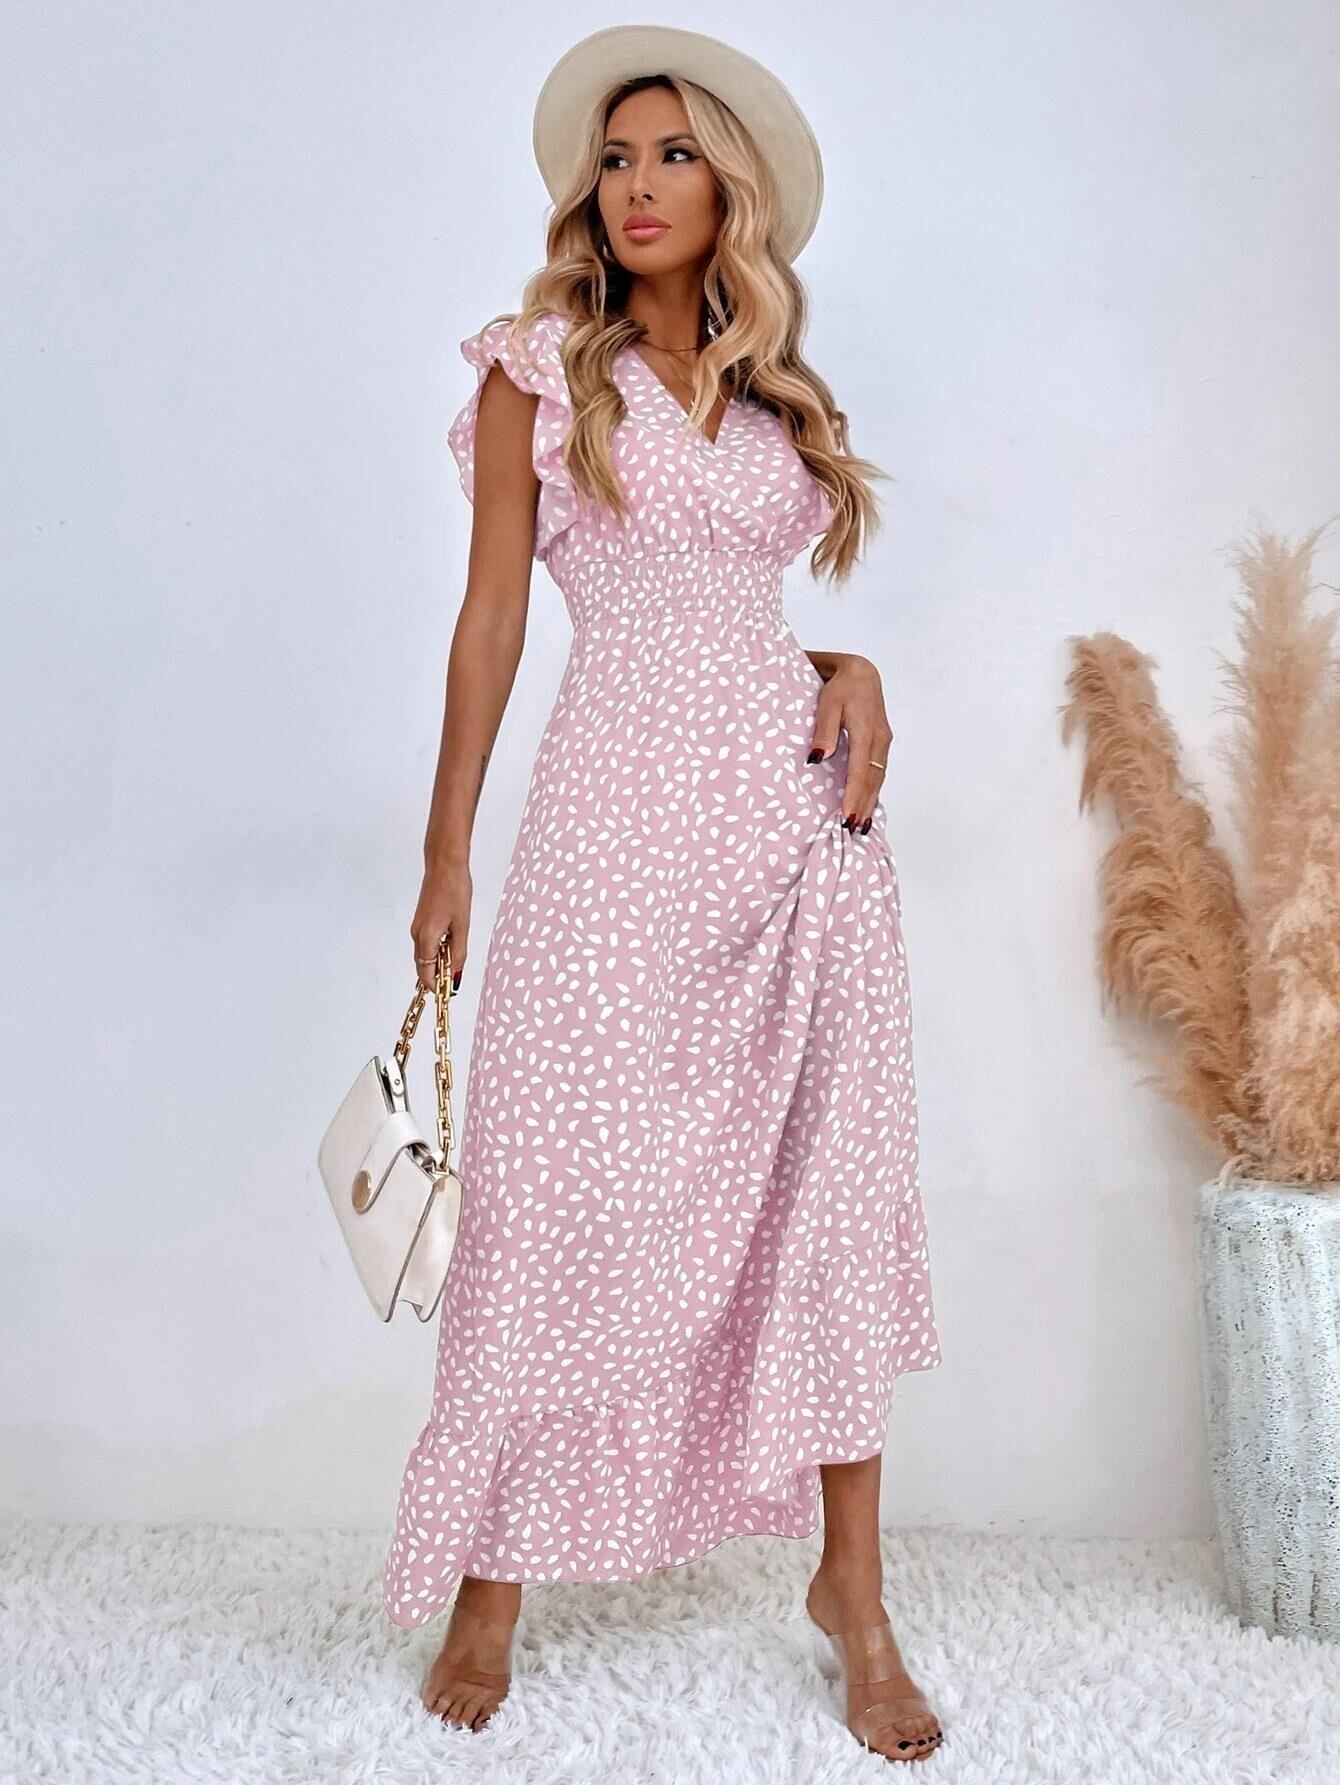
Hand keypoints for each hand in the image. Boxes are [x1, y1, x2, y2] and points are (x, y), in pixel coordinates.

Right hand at [411, 856, 472, 993]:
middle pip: (423, 966)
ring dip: (437, 964)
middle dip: (436, 978)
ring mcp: (417, 928)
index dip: (436, 987)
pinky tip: (450, 950)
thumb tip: (455, 974)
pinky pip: (425, 944)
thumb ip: (459, 952)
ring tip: (455, 966)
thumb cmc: (455, 890)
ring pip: (424, 955)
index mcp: (427, 937)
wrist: (444, 865)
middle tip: (454, 984)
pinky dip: (435, 952)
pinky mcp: (420, 922)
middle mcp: (417, 934)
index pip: (426, 972)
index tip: (448, 994)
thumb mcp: (463, 925)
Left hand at [806, 655, 892, 831]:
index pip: (861, 770)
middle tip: (854, 830)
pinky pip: (879, 770)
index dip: (854, 795)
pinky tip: (868, 803)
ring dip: (871, 801)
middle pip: (873, 778)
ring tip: (862, 824)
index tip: (847, 816)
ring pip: (878, 777)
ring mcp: (883, 741)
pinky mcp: (882, 742)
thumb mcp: (827, 702)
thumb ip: (824, 729)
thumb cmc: (840, 685)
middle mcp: (879, 738)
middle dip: (864, 805)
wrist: (861, 670)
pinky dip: (873, 790)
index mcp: (866, 730)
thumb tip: (818, 758)